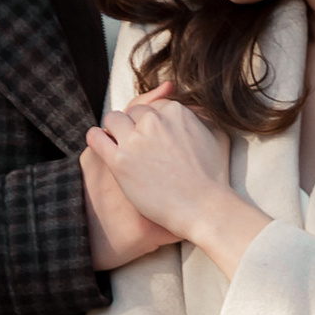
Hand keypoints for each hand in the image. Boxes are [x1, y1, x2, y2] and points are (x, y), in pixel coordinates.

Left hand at [87, 97, 266, 275]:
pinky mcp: (119, 161)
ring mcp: (134, 140)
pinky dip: (97, 139)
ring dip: (115, 130)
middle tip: (138, 145)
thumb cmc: (215, 178)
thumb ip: (204, 117)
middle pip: (132, 112)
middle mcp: (153, 120)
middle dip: (134, 126)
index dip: (151, 122)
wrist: (204, 208)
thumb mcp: (218, 137)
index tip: (152, 136)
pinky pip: (96, 138)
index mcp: (175, 110)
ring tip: (119, 146)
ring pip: (112, 120)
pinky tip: (103, 147)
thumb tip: (194, 108)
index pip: (152, 106)